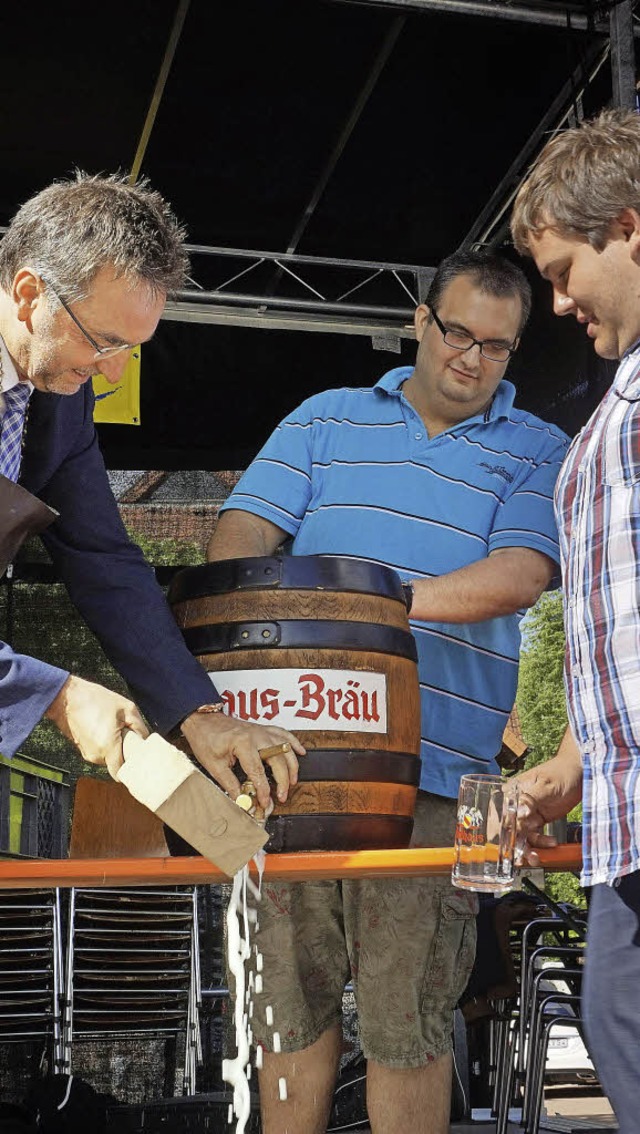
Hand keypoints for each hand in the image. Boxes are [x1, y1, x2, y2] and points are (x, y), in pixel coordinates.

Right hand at [44, 674, 148, 778]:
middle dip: (123, 752)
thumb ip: (139, 727)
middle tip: (126, 734)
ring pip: (106, 757)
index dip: (130, 769)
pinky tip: (103, 727)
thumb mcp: (126, 708)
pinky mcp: (81, 748)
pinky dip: (103, 743)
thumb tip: (145, 740)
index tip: (136, 759)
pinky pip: (97, 751)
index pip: (120, 773)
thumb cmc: (96, 700)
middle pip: (115, 763)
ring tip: (112, 727)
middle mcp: (96, 755)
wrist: (67, 698)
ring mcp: (86, 752)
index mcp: (108, 747)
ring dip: (112, 747)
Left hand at [179, 711, 304, 807]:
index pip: (258, 772)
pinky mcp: (263, 729)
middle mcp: (256, 735)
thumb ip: (230, 784)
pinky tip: (301, 752)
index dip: (263, 790)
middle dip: (283, 781)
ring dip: (292, 766)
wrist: (203, 720)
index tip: (265, 802)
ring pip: (285, 748)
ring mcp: (262, 731)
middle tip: (281, 796)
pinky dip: (294, 743)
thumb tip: (241, 800)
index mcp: (243, 743)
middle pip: (277, 760)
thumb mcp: (214, 765)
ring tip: (292, 781)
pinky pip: (284, 734)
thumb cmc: (206, 738)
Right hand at [512, 753, 582, 865]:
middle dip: (514, 844)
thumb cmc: (561, 772)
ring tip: (536, 857)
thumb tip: (519, 814)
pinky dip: (540, 844)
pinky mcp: (538, 820)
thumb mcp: (546, 785)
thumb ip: (531, 799)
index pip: (501, 815)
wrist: (580, 773)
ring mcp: (527, 813)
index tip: (506, 846)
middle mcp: (516, 804)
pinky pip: (534, 836)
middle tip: (521, 857)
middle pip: (509, 828)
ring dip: (528, 848)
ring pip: (522, 835)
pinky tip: (550, 843)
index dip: (501, 832)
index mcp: (512, 792)